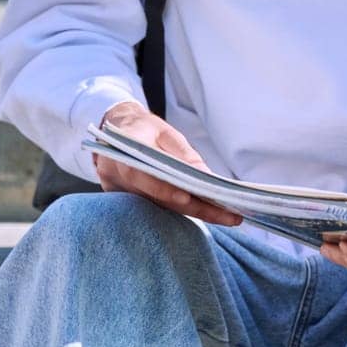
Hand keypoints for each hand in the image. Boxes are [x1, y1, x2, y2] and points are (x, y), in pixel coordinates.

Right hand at [92, 101, 242, 226]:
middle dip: (197, 209)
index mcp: (125, 155)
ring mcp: (121, 193)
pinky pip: (158, 208)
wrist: (117, 131)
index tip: (189, 198)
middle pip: (161, 200)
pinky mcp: (128, 201)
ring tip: (227, 217)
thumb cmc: (145, 129)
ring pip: (163, 208)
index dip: (165, 190)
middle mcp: (118, 178)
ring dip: (195, 213)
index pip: (145, 176)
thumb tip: (205, 174)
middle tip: (230, 217)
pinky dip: (182, 210)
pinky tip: (208, 213)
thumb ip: (183, 154)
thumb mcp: (166, 133)